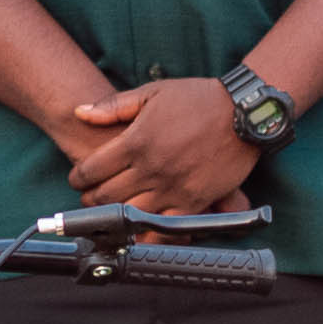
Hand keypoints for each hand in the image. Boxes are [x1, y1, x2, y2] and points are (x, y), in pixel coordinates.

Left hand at [61, 79, 257, 213]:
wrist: (245, 114)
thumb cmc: (200, 99)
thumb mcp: (153, 92)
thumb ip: (113, 106)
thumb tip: (80, 112)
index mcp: (137, 140)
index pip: (92, 169)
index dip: (78, 177)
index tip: (77, 180)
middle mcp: (151, 167)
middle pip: (105, 196)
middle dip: (90, 199)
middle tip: (88, 198)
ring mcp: (172, 188)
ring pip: (129, 214)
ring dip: (114, 216)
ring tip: (110, 211)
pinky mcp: (194, 202)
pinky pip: (164, 227)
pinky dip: (148, 230)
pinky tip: (139, 226)